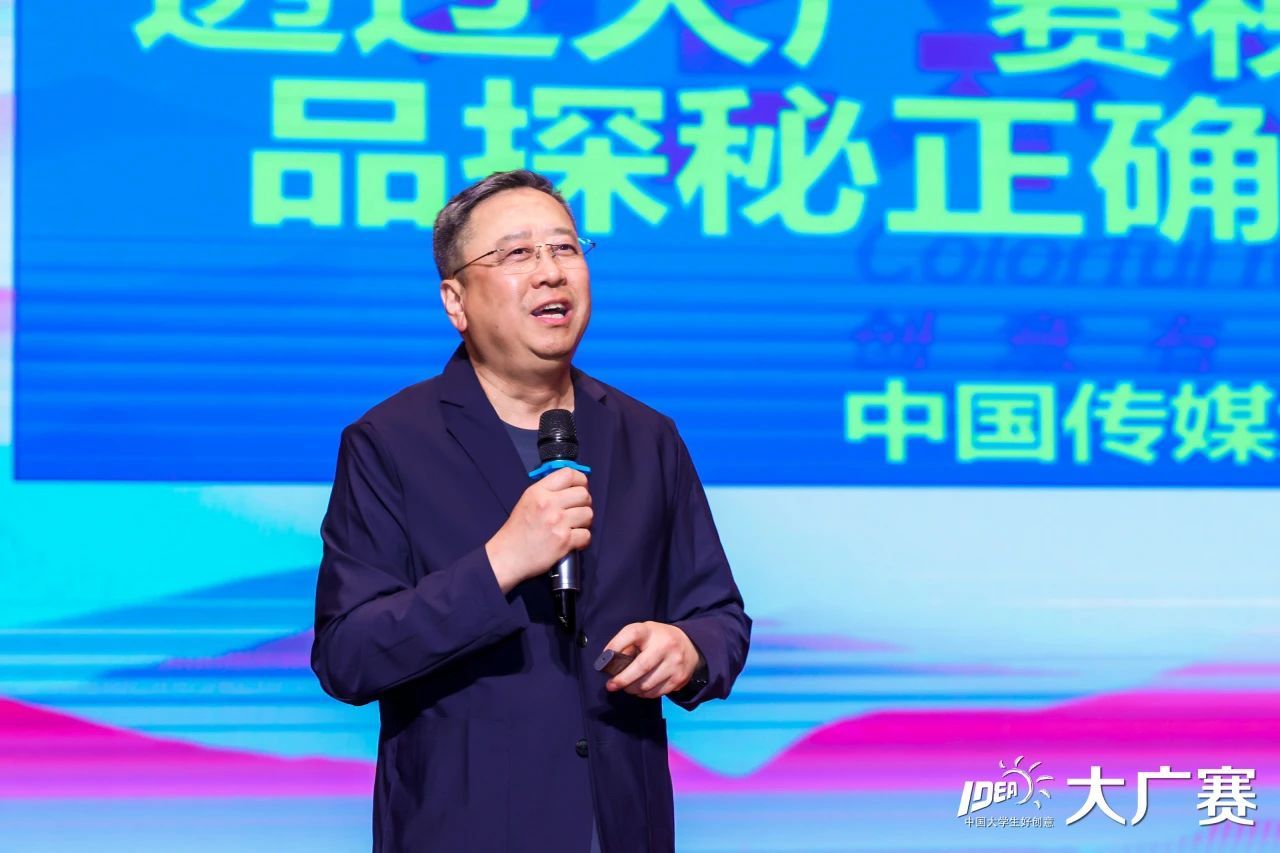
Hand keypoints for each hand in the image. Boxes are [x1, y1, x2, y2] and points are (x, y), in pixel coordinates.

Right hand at [486, 467, 591, 592]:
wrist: (508, 556)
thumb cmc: (517, 530)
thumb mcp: (527, 501)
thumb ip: (548, 491)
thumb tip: (572, 486)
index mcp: (538, 492)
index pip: (569, 474)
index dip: (580, 480)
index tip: (580, 487)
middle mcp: (549, 504)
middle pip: (584, 494)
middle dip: (584, 503)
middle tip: (577, 510)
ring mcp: (557, 523)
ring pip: (588, 514)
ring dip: (584, 522)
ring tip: (573, 526)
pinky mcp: (564, 541)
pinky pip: (586, 535)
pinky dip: (582, 539)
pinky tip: (572, 540)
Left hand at [602, 621, 700, 698]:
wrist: (690, 646)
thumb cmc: (658, 639)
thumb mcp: (644, 633)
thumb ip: (627, 645)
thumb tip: (610, 665)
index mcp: (651, 631)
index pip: (632, 633)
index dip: (616, 645)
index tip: (605, 659)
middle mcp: (665, 645)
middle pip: (641, 667)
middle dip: (622, 680)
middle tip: (611, 685)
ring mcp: (674, 662)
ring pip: (647, 684)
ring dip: (632, 689)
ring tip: (628, 687)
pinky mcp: (679, 678)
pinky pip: (656, 693)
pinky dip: (644, 694)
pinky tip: (641, 689)